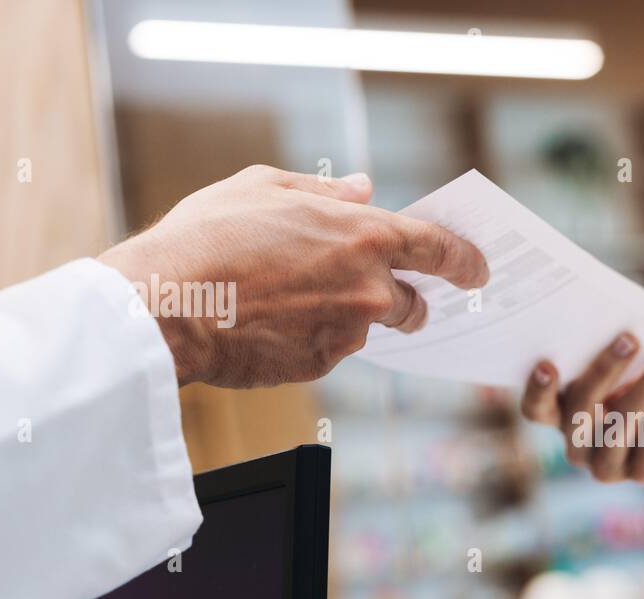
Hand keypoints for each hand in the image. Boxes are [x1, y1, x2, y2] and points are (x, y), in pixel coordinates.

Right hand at [98, 164, 487, 387]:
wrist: (165, 305)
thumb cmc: (208, 236)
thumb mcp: (264, 187)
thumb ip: (325, 191)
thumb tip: (365, 189)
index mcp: (365, 237)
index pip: (440, 250)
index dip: (465, 260)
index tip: (478, 270)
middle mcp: (368, 290)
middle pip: (414, 305)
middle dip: (407, 302)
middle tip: (376, 293)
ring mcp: (347, 334)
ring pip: (366, 329)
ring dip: (346, 317)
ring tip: (289, 298)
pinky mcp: (320, 366)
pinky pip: (329, 351)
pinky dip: (311, 338)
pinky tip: (270, 322)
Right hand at [520, 332, 643, 485]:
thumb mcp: (638, 362)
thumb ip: (617, 348)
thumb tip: (615, 319)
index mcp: (565, 414)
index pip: (537, 410)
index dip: (538, 391)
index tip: (548, 363)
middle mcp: (579, 444)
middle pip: (579, 411)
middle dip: (604, 370)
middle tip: (630, 338)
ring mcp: (607, 464)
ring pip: (621, 422)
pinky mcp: (643, 473)